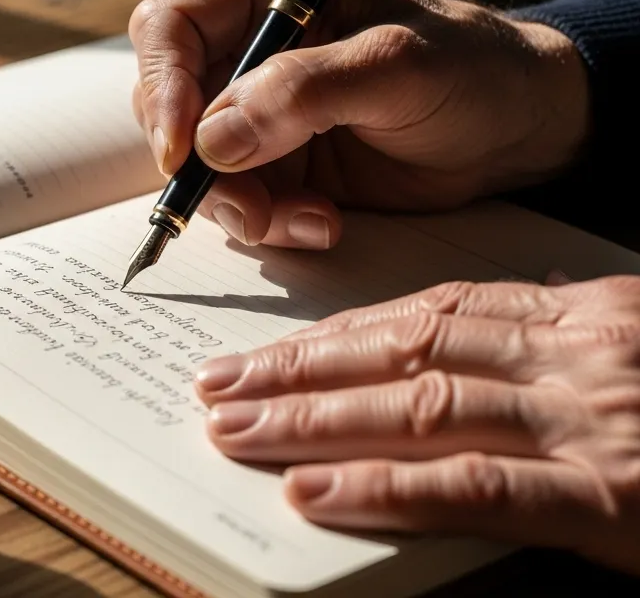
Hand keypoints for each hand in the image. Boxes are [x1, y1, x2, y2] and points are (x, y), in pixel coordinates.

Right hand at [128, 0, 588, 249]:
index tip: (183, 149)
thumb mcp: (400, 68)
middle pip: (171, 101)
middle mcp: (250, 41)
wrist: (519, 130)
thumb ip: (306, 92)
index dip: (163, 85)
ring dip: (239, 203)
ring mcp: (257, 104)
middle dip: (200, 164)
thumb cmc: (475, 71)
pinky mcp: (274, 158)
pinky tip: (322, 224)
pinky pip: (236, 197)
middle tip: (248, 206)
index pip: (171, 25)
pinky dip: (268, 222)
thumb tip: (214, 138)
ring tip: (308, 220)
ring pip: (198, 161)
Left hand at [194, 273, 639, 574]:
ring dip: (313, 418)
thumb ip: (563, 341)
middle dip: (297, 369)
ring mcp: (592, 425)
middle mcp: (573, 359)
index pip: (430, 315)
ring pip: (420, 408)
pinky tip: (314, 491)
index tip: (268, 346)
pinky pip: (481, 488)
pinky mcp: (615, 501)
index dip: (337, 332)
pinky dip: (388, 487)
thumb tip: (467, 348)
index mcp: (582, 319)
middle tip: (214, 385)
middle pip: (403, 354)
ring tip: (231, 428)